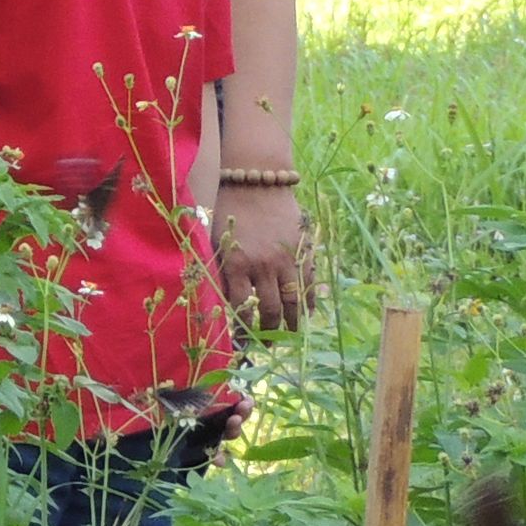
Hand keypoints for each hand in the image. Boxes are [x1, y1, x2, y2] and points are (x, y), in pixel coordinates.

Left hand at [214, 180, 311, 335]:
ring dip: (291, 323)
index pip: (241, 307)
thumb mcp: (216, 239)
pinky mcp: (304, 252)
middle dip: (268, 332)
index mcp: (237, 263)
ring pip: (293, 302)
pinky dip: (309, 302)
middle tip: (266, 345)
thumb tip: (221, 301)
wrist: (257, 180)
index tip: (241, 341)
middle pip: (270, 310)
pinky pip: (309, 284)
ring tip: (288, 336)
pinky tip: (305, 314)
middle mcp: (263, 265)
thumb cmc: (229, 209)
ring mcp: (287, 259)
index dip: (242, 328)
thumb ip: (221, 269)